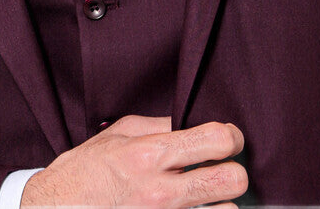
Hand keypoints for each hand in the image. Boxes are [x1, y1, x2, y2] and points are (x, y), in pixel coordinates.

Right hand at [20, 114, 247, 207]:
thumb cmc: (84, 171)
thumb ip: (157, 126)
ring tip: (207, 195)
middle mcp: (161, 191)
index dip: (232, 137)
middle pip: (231, 181)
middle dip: (235, 172)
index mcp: (149, 155)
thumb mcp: (117, 135)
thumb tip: (190, 121)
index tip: (230, 139)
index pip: (215, 140)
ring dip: (222, 203)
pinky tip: (193, 208)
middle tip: (224, 168)